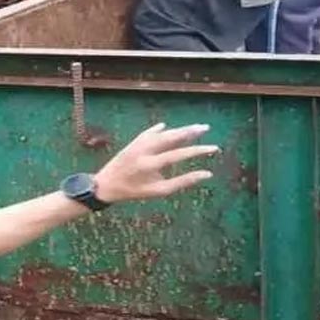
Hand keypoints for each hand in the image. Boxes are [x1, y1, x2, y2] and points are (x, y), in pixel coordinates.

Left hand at [93, 123, 217, 203]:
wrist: (105, 185)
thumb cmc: (134, 191)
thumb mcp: (159, 191)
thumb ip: (183, 182)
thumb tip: (207, 174)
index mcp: (151, 164)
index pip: (179, 154)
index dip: (198, 150)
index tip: (213, 148)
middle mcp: (144, 151)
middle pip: (170, 137)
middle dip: (189, 132)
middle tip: (205, 127)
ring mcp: (137, 145)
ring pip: (160, 133)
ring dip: (177, 130)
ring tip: (193, 128)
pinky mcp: (131, 143)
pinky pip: (147, 133)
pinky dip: (157, 130)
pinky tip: (165, 127)